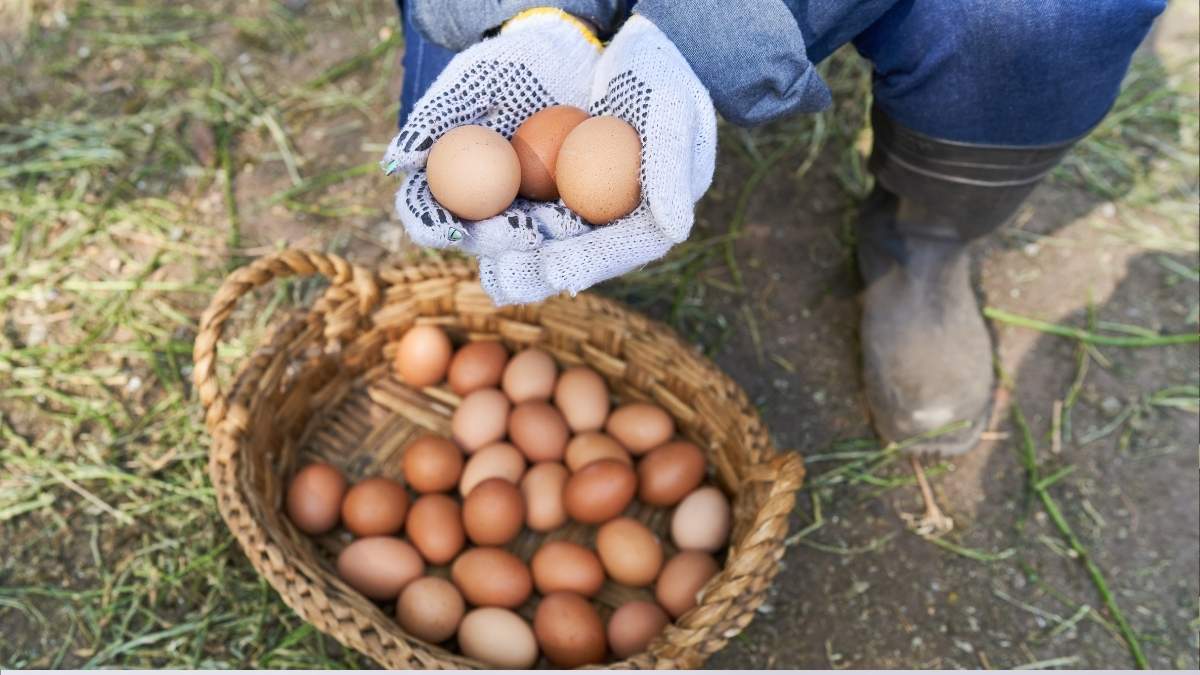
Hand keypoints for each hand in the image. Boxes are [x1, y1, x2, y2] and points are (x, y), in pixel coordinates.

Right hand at [381, 9, 601, 253]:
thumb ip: (430, 123)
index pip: (426, 213)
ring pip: (522, 235)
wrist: (558, 56)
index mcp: (443, 179)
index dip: (433, 227)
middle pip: (478, 236)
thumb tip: (396, 164)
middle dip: (498, 241)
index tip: (451, 228)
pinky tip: (581, 217)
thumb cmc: (502, 67)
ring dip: (539, 237)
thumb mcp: (467, 85)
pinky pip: (561, 220)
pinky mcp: (556, 203)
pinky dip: (570, 224)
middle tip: (519, 232)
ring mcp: (518, 205)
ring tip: (559, 225)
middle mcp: (478, 201)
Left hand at [478, 15, 716, 305]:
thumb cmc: (659, 79)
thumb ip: (670, 170)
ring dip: (496, 253)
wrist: (615, 45)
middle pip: (563, 257)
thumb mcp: (673, 113)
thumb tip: (676, 231)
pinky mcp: (528, 186)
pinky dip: (476, 216)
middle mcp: (599, 221)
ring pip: (526, 240)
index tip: (558, 270)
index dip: (585, 263)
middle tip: (505, 279)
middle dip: (530, 273)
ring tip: (471, 258)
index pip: (614, 250)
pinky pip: (501, 206)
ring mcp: (561, 206)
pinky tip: (449, 222)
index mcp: (642, 218)